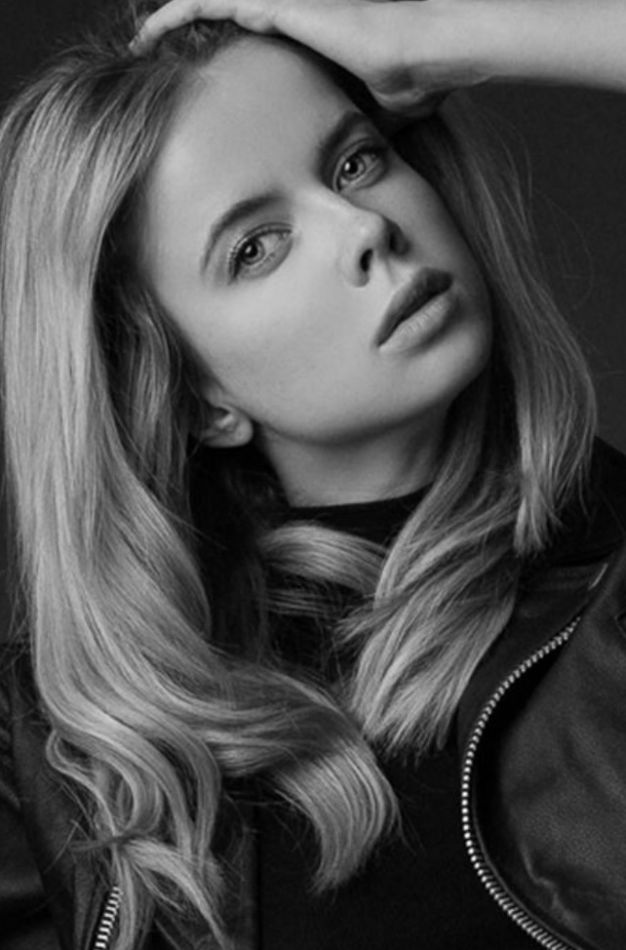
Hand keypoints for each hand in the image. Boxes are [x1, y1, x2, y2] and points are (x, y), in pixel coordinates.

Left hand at [131, 0, 490, 119]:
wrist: (426, 52)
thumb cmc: (410, 82)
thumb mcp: (365, 115)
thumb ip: (343, 126)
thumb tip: (343, 167)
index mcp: (302, 36)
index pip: (247, 40)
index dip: (217, 58)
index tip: (193, 85)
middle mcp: (286, 12)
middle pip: (220, 18)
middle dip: (186, 38)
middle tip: (152, 63)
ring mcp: (278, 2)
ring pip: (205, 4)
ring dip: (170, 24)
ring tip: (137, 45)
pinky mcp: (273, 2)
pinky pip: (206, 1)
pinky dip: (173, 15)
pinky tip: (146, 34)